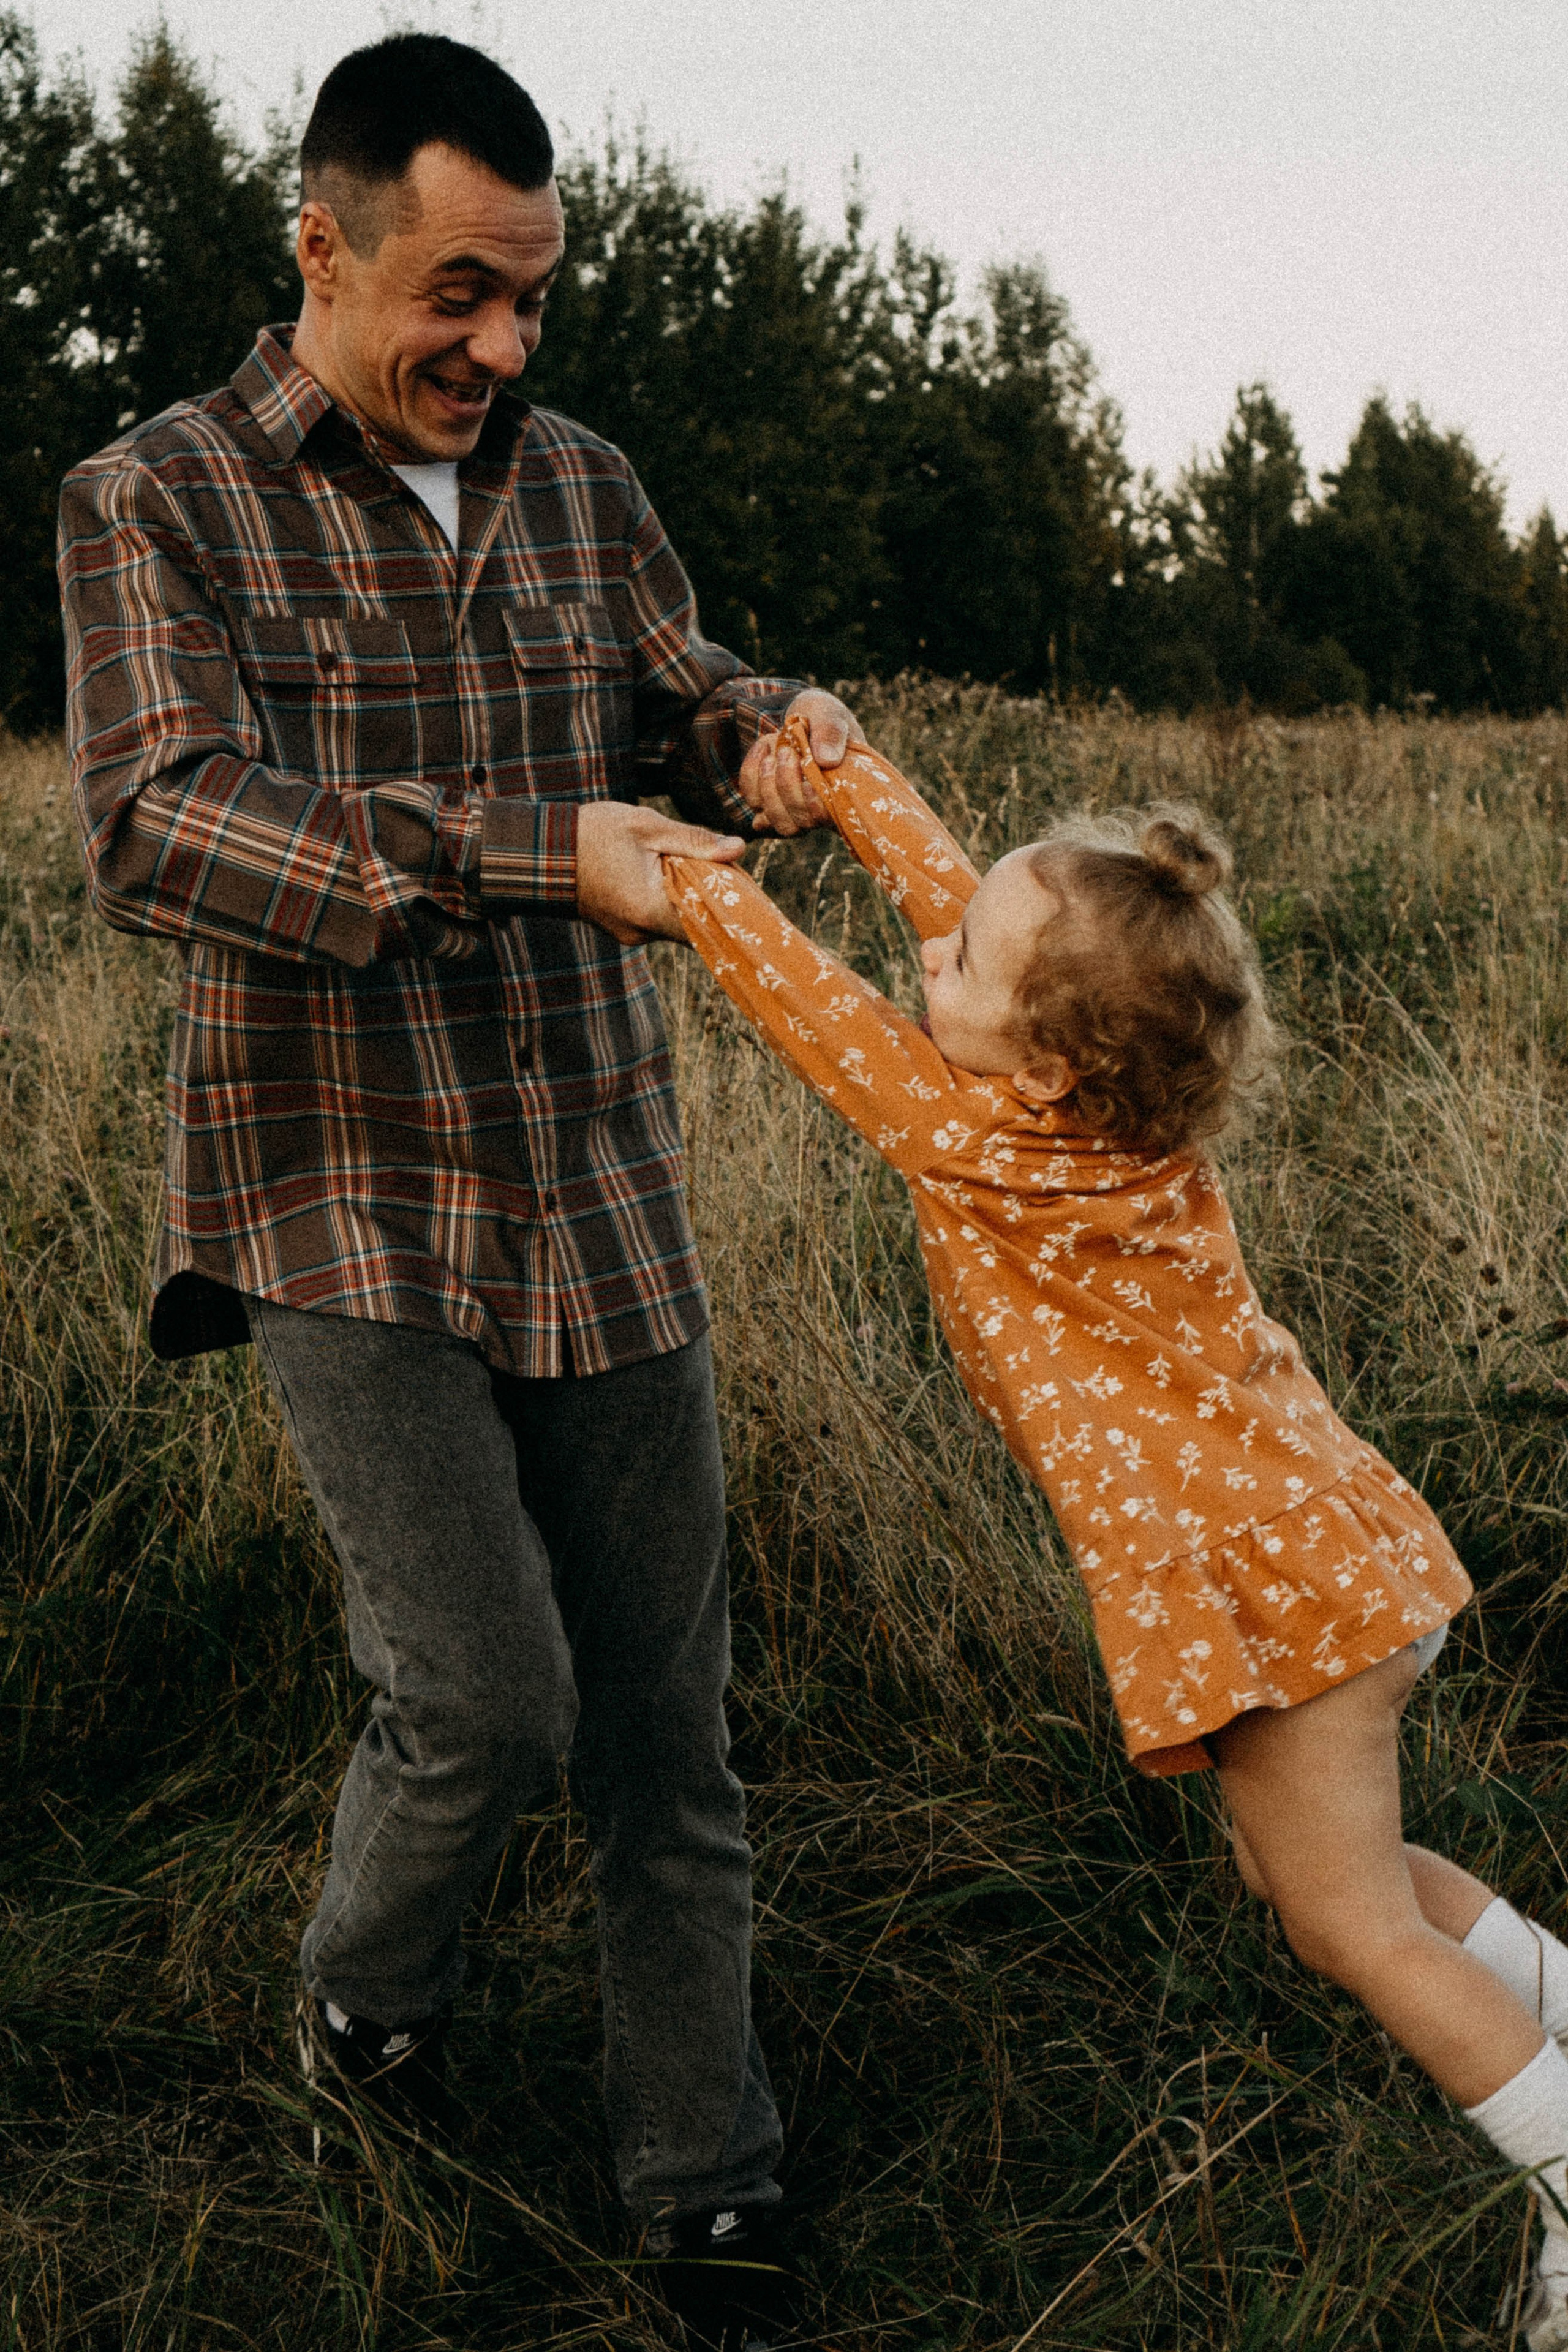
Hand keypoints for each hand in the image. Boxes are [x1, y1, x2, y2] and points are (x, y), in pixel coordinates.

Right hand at [576, 802, 745, 943]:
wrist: (539, 851)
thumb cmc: (592, 833)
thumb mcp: (647, 827)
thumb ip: (694, 840)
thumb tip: (738, 848)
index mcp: (650, 910)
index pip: (706, 924)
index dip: (730, 909)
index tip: (748, 891)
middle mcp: (641, 932)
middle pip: (693, 925)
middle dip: (711, 901)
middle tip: (728, 872)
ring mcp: (629, 934)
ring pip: (675, 922)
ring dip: (688, 898)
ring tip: (696, 867)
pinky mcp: (621, 928)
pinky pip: (656, 919)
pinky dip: (668, 900)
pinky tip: (669, 874)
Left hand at [737, 689, 866, 835]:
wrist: (803, 715)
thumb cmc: (823, 719)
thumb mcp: (831, 715)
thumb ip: (831, 733)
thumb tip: (825, 760)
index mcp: (841, 795)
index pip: (829, 820)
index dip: (816, 809)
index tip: (809, 784)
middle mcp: (816, 810)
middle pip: (798, 821)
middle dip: (787, 787)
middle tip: (787, 753)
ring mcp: (789, 808)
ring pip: (773, 818)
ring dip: (768, 785)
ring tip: (774, 753)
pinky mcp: (766, 798)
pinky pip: (752, 799)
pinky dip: (752, 774)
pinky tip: (763, 748)